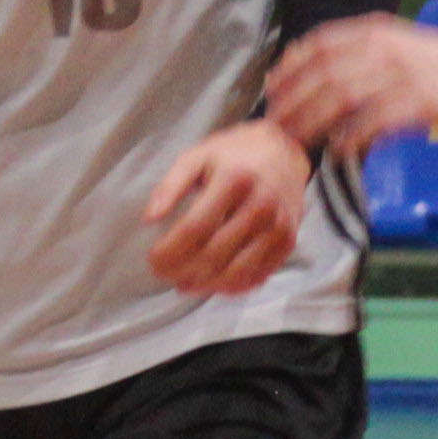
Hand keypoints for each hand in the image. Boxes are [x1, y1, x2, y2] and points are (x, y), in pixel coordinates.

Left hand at [143, 118, 317, 296]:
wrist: (285, 151)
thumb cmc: (234, 155)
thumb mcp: (197, 157)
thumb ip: (170, 186)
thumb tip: (149, 219)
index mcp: (234, 181)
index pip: (195, 229)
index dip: (169, 251)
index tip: (152, 259)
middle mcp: (260, 206)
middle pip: (213, 255)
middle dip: (181, 271)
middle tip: (162, 273)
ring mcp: (277, 227)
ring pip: (235, 273)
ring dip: (204, 285)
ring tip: (183, 282)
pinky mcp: (288, 243)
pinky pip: (256, 276)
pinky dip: (230, 287)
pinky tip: (210, 282)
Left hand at [265, 15, 437, 152]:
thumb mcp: (402, 48)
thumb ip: (367, 59)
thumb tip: (329, 82)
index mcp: (376, 34)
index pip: (318, 45)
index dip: (289, 67)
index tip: (272, 88)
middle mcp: (383, 50)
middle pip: (321, 74)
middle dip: (292, 101)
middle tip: (275, 125)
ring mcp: (401, 76)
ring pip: (340, 97)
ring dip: (312, 121)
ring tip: (296, 141)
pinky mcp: (420, 104)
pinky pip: (374, 122)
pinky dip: (350, 137)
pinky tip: (338, 151)